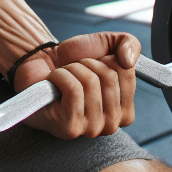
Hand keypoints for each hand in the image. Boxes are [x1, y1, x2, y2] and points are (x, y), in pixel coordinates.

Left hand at [14, 32, 139, 139]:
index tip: (92, 65)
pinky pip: (73, 89)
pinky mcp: (70, 127)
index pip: (126, 73)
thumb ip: (129, 43)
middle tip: (75, 71)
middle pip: (108, 77)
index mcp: (125, 111)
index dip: (106, 59)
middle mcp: (111, 125)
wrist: (41, 63)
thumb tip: (129, 60)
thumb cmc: (74, 58)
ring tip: (64, 77)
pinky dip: (60, 76)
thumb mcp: (107, 43)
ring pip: (89, 82)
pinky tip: (53, 83)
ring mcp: (91, 129)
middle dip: (87, 64)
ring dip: (71, 69)